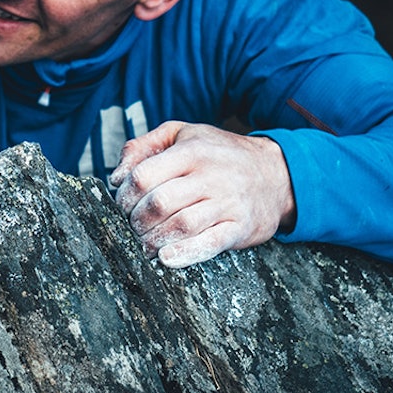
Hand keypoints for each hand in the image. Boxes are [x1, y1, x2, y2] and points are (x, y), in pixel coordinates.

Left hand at [108, 121, 295, 268]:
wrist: (276, 173)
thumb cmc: (219, 153)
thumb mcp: (182, 134)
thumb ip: (143, 146)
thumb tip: (116, 176)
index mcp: (191, 151)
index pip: (145, 175)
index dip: (126, 194)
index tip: (122, 204)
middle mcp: (210, 176)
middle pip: (160, 203)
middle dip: (137, 220)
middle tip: (133, 226)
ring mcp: (227, 203)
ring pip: (181, 225)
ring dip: (154, 240)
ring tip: (145, 244)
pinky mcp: (240, 227)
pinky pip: (210, 243)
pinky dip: (185, 254)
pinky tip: (166, 258)